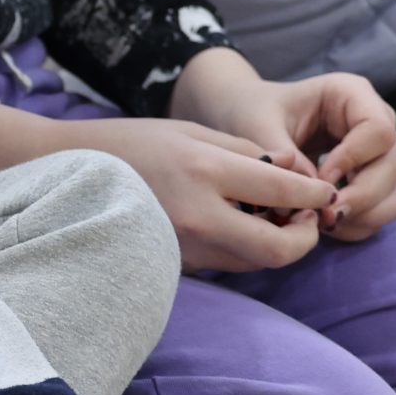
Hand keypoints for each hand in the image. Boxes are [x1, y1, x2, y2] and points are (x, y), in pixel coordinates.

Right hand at [0, 100, 329, 271]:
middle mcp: (198, 214)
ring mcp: (184, 246)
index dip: (314, 195)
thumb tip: (292, 175)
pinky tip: (238, 225)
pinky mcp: (175, 264)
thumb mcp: (192, 131)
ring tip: (274, 218)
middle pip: (277, 250)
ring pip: (254, 262)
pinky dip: (243, 248)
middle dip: (304, 238)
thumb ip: (245, 152)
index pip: (282, 192)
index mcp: (205, 169)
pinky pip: (225, 262)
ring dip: (276, 244)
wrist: (71, 171)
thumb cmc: (134, 143)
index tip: (325, 192)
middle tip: (307, 219)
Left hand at [171, 51, 395, 241]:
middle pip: (392, 166)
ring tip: (324, 222)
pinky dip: (361, 223)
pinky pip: (385, 209)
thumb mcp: (258, 125)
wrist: (249, 120)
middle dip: (360, 197)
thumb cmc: (253, 112)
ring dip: (366, 216)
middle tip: (323, 216)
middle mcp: (375, 120)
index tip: (320, 178)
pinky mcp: (375, 178)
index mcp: (351, 93)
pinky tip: (327, 225)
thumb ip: (283, 155)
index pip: (378, 131)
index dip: (353, 160)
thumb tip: (313, 192)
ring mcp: (379, 152)